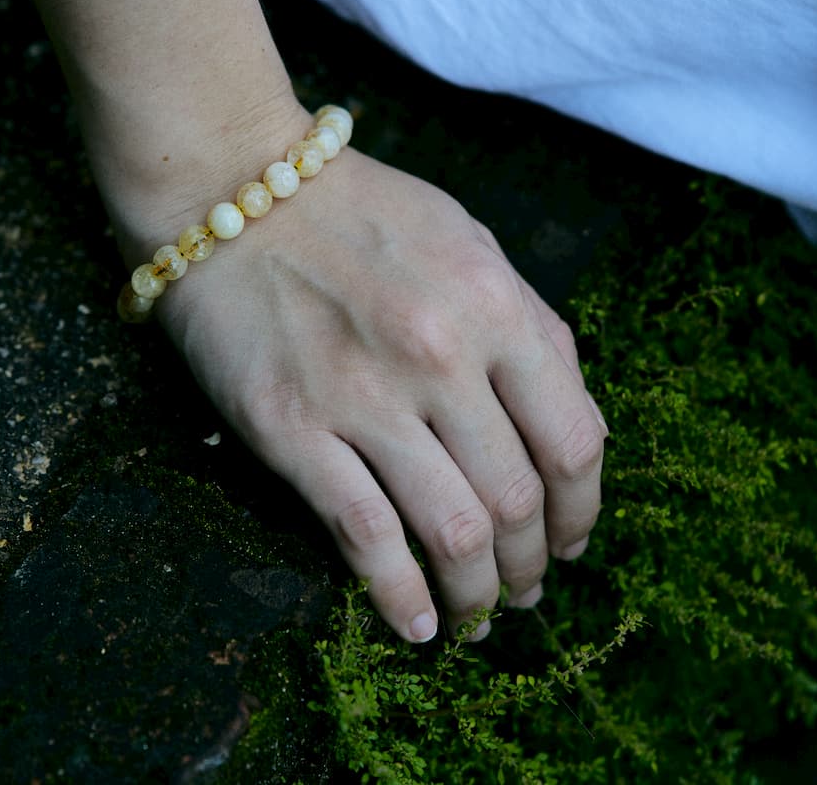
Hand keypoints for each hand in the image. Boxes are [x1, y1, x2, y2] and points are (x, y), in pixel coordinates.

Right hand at [153, 146, 606, 641]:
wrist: (233, 190)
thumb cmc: (357, 215)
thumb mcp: (467, 243)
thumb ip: (527, 326)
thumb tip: (568, 424)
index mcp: (495, 307)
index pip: (574, 441)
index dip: (583, 511)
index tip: (572, 541)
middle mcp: (440, 356)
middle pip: (519, 500)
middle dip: (532, 565)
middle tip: (524, 588)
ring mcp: (364, 396)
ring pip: (453, 531)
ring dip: (477, 594)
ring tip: (478, 615)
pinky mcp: (292, 428)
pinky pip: (364, 536)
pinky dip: (401, 596)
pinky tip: (415, 626)